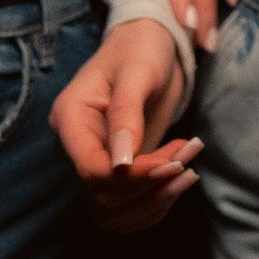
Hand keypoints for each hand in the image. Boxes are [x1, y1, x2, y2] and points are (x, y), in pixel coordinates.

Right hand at [50, 18, 200, 231]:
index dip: (130, 177)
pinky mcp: (116, 173)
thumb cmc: (140, 48)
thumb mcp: (137, 71)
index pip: (90, 170)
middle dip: (149, 186)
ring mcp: (95, 162)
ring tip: (188, 169)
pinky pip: (129, 209)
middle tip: (186, 157)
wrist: (150, 45)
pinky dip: (158, 201)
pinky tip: (181, 175)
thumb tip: (121, 163)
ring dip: (155, 200)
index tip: (170, 164)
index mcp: (70, 119)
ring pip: (114, 213)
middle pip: (102, 197)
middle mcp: (76, 147)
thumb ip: (126, 114)